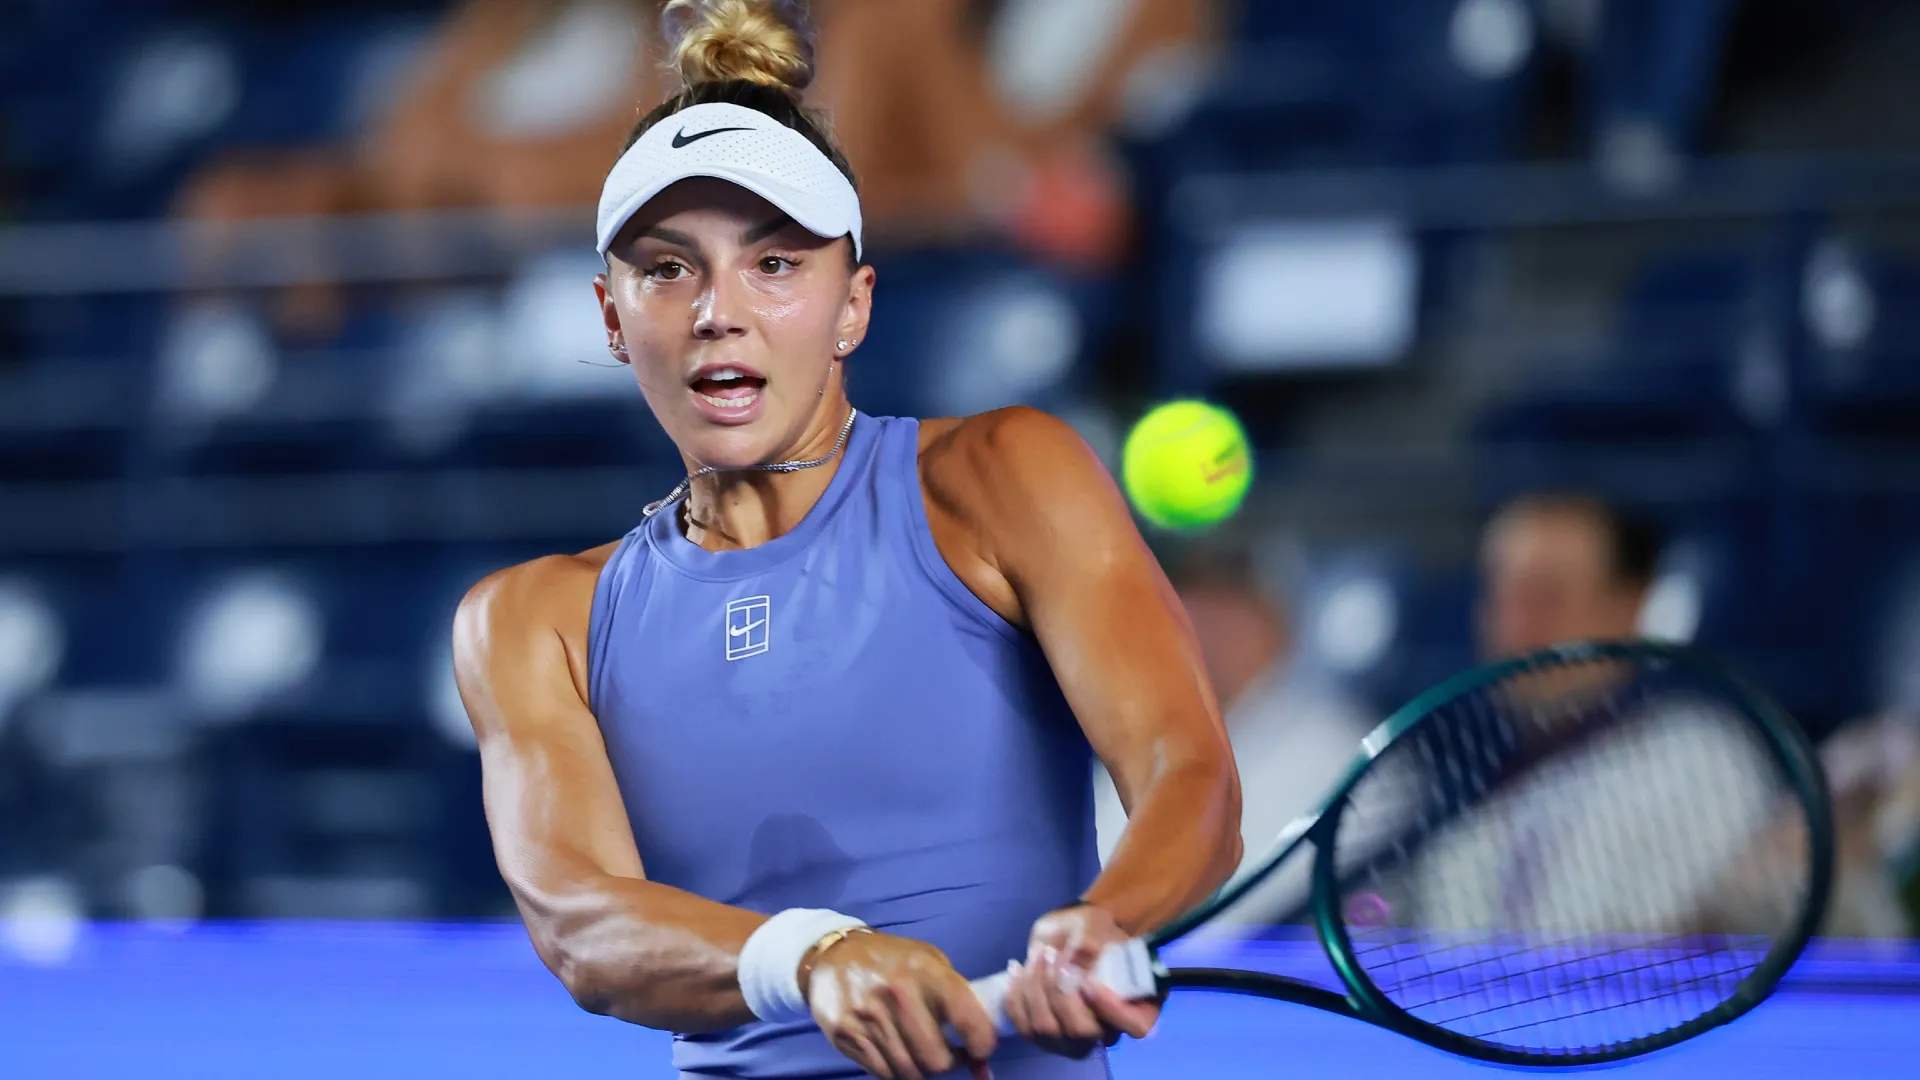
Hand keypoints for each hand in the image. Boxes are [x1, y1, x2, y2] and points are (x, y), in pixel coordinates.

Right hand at [803, 930, 997, 1079]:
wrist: (834, 953)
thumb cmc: (893, 960)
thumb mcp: (930, 962)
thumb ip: (960, 1001)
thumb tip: (984, 1057)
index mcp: (926, 971)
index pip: (968, 1020)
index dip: (982, 1044)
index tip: (981, 1049)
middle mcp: (899, 993)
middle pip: (937, 1060)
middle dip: (949, 1065)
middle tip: (949, 1056)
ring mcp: (869, 1015)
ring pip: (909, 1071)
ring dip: (922, 1071)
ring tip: (922, 1055)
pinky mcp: (846, 1033)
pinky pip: (883, 1073)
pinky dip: (896, 1072)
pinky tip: (898, 1055)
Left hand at [1003, 904, 1159, 1058]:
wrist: (1069, 935)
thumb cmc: (1092, 930)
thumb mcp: (1096, 925)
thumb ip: (1090, 941)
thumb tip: (1077, 959)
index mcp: (1139, 1006)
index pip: (1136, 1026)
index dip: (1113, 1010)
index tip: (1089, 981)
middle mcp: (1108, 1032)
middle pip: (1081, 1030)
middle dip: (1058, 990)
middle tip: (1051, 954)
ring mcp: (1074, 1040)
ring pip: (1047, 1029)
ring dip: (1034, 988)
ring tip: (1036, 956)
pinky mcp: (1045, 1037)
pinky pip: (1024, 1026)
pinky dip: (1015, 997)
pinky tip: (1016, 969)